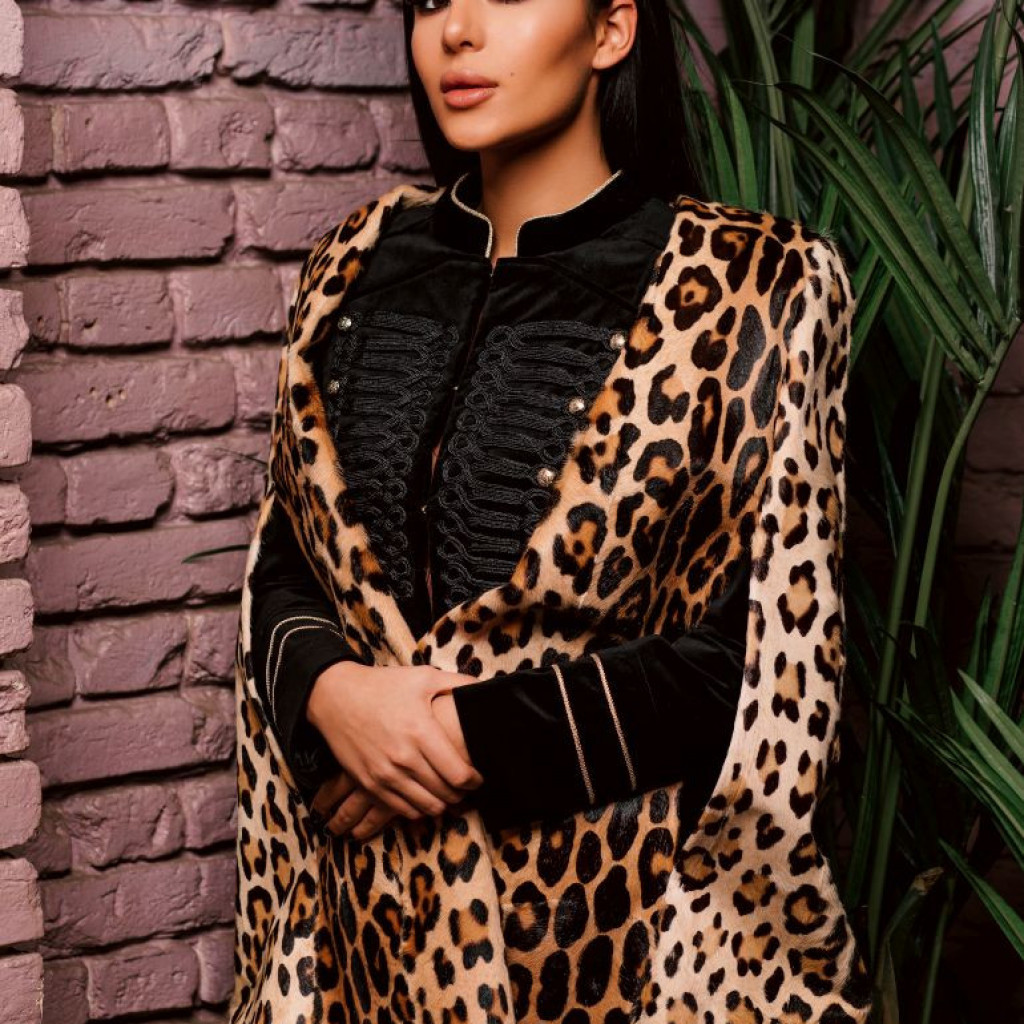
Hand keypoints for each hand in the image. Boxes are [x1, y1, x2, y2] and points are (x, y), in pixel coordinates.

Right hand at [311, 687, 478, 838]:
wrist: (335, 696)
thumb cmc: (383, 685)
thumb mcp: (423, 677)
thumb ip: (458, 683)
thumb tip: (487, 688)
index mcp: (421, 731)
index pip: (459, 773)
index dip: (475, 780)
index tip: (478, 777)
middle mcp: (404, 757)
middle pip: (446, 793)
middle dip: (461, 793)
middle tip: (466, 786)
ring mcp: (385, 773)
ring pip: (427, 806)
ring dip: (442, 803)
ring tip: (448, 792)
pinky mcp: (370, 783)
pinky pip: (403, 809)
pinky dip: (419, 808)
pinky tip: (425, 796)